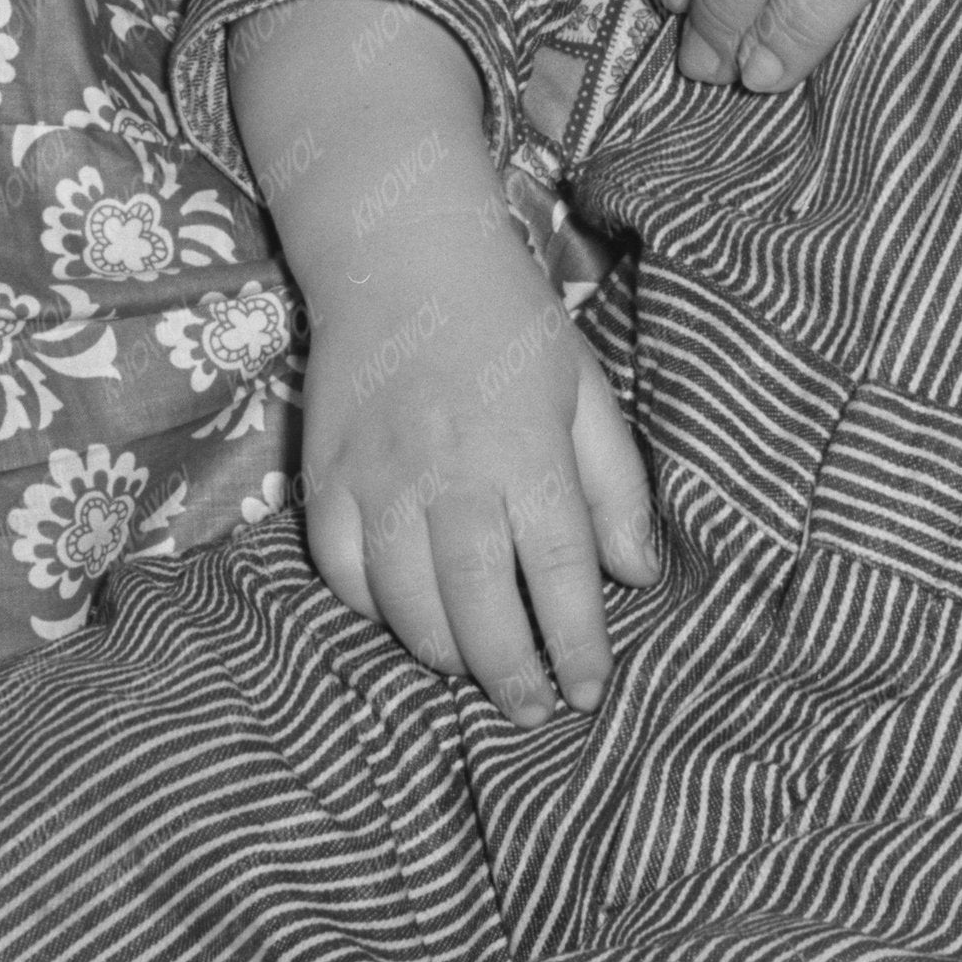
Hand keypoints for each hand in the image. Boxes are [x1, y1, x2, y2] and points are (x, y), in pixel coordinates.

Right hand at [297, 212, 655, 720]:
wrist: (401, 253)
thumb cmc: (509, 323)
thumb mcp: (585, 391)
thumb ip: (616, 485)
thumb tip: (635, 575)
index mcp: (525, 449)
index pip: (560, 570)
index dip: (579, 643)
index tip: (592, 690)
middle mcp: (450, 471)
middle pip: (479, 604)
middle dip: (511, 674)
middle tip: (534, 709)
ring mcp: (379, 476)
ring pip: (406, 602)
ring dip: (445, 653)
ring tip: (476, 668)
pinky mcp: (325, 474)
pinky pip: (341, 569)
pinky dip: (372, 608)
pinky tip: (406, 615)